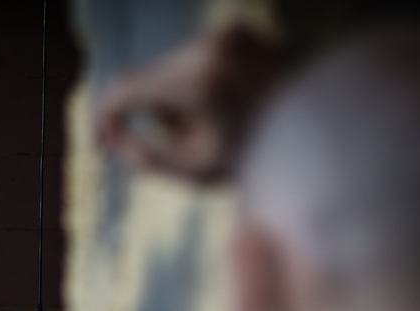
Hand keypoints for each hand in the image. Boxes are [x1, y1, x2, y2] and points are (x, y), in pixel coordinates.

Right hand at [95, 24, 284, 181]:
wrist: (318, 128)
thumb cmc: (257, 159)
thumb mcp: (196, 174)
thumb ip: (145, 160)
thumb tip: (111, 137)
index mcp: (200, 85)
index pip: (126, 88)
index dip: (105, 113)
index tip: (101, 138)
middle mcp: (211, 49)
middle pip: (144, 77)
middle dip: (143, 111)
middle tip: (166, 141)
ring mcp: (225, 34)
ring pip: (167, 65)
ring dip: (169, 96)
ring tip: (207, 123)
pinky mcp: (236, 29)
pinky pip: (192, 55)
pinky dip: (193, 81)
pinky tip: (223, 103)